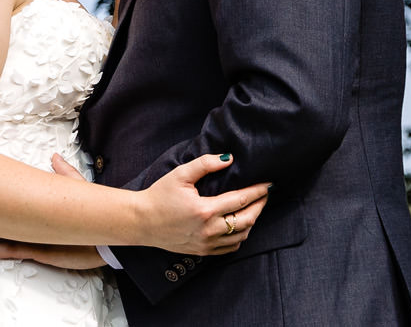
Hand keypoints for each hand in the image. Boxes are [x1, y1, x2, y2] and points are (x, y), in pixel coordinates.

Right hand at [0, 155, 105, 267]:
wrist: (106, 242)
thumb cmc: (94, 218)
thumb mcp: (76, 188)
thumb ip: (64, 173)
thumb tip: (54, 157)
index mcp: (40, 214)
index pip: (16, 209)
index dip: (0, 205)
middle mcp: (33, 229)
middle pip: (5, 227)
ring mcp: (33, 240)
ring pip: (4, 240)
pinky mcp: (36, 250)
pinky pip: (12, 250)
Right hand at [137, 153, 270, 256]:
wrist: (142, 221)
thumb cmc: (159, 195)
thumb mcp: (180, 174)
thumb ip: (206, 164)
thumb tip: (229, 159)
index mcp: (204, 210)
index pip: (241, 200)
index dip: (258, 191)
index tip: (268, 184)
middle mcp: (208, 230)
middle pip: (246, 220)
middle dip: (260, 206)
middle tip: (266, 195)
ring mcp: (206, 243)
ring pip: (241, 236)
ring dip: (252, 222)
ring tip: (255, 208)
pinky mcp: (202, 251)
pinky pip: (230, 248)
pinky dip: (240, 237)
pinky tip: (241, 226)